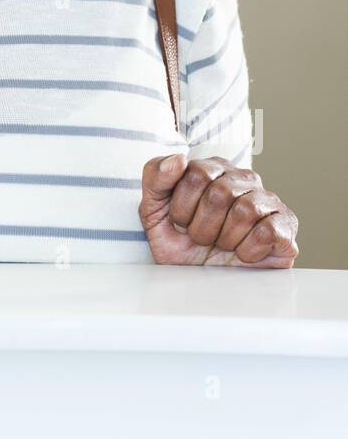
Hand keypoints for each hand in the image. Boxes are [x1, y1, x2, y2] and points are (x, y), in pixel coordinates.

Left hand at [139, 153, 298, 266]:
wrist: (200, 280)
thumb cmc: (180, 242)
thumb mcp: (154, 209)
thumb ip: (156, 176)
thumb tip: (178, 158)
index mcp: (214, 169)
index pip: (196, 174)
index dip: (183, 206)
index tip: (181, 221)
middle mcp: (244, 179)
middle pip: (220, 193)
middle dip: (202, 226)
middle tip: (202, 238)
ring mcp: (268, 201)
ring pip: (246, 210)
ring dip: (225, 239)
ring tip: (222, 245)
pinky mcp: (285, 226)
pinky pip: (268, 232)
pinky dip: (248, 250)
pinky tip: (242, 253)